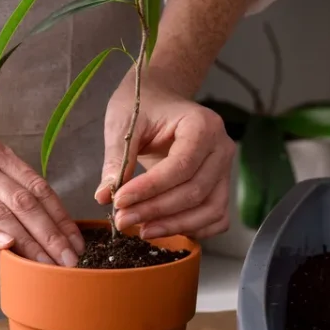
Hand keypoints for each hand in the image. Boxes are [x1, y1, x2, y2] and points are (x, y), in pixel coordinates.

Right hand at [0, 113, 84, 264]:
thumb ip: (0, 177)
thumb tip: (33, 210)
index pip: (38, 187)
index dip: (61, 216)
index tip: (77, 241)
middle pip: (25, 203)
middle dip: (52, 235)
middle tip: (71, 262)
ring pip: (0, 213)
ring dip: (29, 242)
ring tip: (49, 266)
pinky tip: (5, 247)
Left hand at [96, 70, 234, 240]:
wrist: (160, 98)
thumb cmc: (142, 106)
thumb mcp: (123, 123)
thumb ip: (117, 159)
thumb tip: (104, 197)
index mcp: (202, 125)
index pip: (180, 166)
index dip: (150, 189)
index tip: (120, 201)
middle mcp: (221, 147)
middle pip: (195, 191)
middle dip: (157, 211)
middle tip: (123, 220)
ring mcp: (225, 168)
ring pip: (210, 209)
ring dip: (175, 225)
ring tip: (141, 230)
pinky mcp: (220, 185)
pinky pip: (216, 217)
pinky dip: (194, 228)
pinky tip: (164, 228)